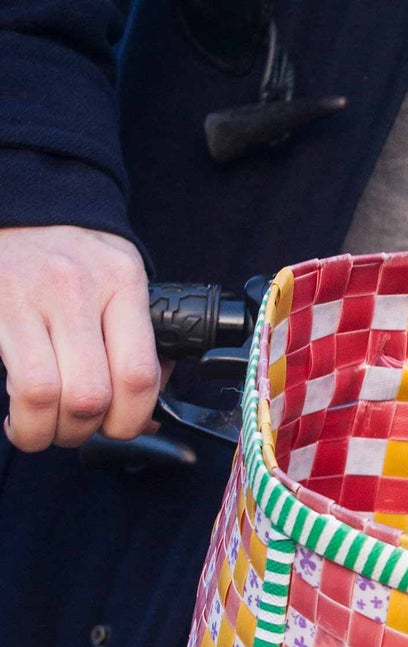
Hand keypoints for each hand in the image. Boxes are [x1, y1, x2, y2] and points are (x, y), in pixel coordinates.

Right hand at [0, 226, 159, 451]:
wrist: (24, 209)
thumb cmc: (79, 259)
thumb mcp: (123, 283)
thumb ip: (140, 343)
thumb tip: (149, 416)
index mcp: (122, 283)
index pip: (137, 374)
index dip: (133, 420)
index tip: (123, 429)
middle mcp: (74, 287)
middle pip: (90, 393)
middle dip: (88, 431)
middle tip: (81, 430)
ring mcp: (26, 295)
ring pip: (44, 392)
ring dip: (48, 430)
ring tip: (48, 429)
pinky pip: (12, 380)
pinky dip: (21, 415)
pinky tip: (22, 415)